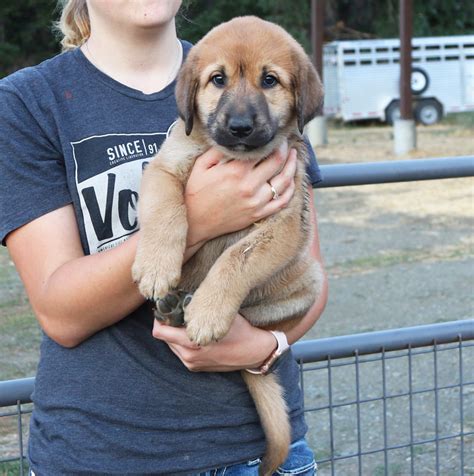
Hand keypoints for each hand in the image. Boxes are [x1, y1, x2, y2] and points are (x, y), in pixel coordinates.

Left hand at [152, 313, 276, 371]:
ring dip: (174, 334)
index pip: (160, 332)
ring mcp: (192, 364)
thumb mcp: (220, 315)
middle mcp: (189, 356)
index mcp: (192, 343)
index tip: (164, 308)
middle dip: (166, 324)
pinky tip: (193, 333)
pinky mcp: (196, 367)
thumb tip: (181, 299)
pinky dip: (182, 342)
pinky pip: (180, 352)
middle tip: (174, 312)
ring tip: (185, 322)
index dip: (158, 318)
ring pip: (171, 345)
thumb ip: (199, 309)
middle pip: (164, 338)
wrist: (255, 352)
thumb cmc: (240, 330)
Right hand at [185, 142, 296, 245]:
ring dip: (292, 167)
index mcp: (236, 171)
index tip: (276, 135)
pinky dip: (290, 190)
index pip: (264, 150)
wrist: (194, 223)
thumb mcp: (201, 166)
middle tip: (287, 143)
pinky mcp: (258, 215)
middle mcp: (249, 186)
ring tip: (294, 157)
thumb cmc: (195, 193)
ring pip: (284, 181)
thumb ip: (219, 150)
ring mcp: (256, 202)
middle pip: (278, 162)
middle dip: (286, 150)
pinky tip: (291, 181)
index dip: (274, 141)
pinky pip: (282, 202)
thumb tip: (237, 139)